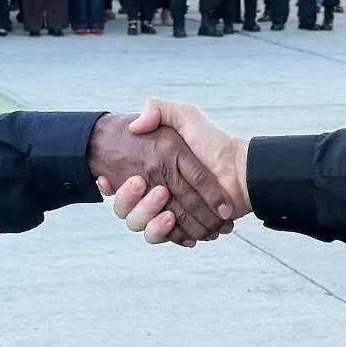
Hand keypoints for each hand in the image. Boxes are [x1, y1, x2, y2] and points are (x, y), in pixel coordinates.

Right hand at [88, 114, 233, 245]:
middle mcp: (152, 192)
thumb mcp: (185, 116)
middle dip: (129, 199)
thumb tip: (134, 125)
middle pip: (125, 207)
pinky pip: (160, 236)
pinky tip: (171, 220)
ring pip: (139, 224)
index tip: (106, 179)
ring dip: (147, 216)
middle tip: (139, 184)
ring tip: (163, 208)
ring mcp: (165, 211)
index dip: (109, 184)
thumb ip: (159, 110)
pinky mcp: (179, 228)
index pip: (119, 182)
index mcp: (149, 170)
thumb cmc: (212, 141)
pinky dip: (165, 232)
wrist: (239, 169)